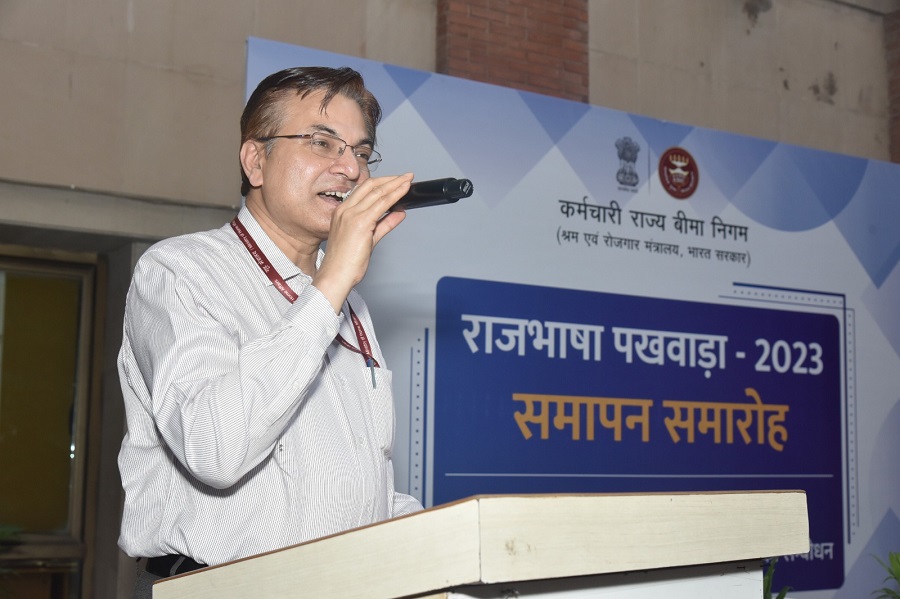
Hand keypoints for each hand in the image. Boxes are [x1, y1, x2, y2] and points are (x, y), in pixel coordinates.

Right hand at [312, 173, 412, 311]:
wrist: (336, 275)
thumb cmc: (346, 263)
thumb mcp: (369, 239)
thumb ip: (384, 224)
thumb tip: (398, 213)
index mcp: (342, 212)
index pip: (363, 189)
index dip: (381, 182)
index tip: (395, 181)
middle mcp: (345, 210)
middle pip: (371, 186)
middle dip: (390, 179)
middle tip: (406, 176)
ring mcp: (352, 215)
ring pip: (378, 192)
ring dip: (396, 184)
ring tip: (408, 180)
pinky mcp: (360, 223)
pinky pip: (382, 204)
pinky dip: (395, 195)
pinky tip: (404, 191)